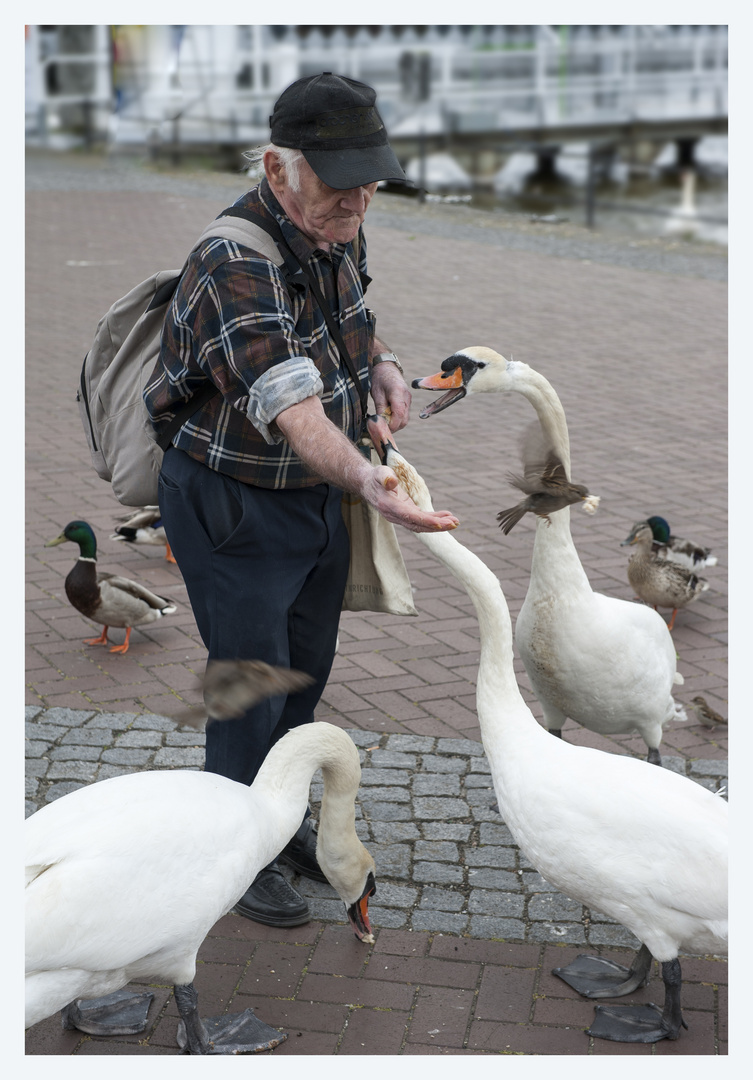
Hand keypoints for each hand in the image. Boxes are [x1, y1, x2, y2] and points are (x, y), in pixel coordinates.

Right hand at [361, 416, 458, 533]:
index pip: (410, 516)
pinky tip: (447, 517)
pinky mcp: (407, 514)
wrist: (369, 485)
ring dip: (439, 525)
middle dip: (437, 526)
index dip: (425, 521)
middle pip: (418, 525)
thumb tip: (391, 482)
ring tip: (455, 522)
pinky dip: (434, 519)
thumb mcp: (379, 473)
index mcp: (389, 506)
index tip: (439, 524)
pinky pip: (422, 519)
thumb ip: (385, 477)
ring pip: (421, 525)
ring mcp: (401, 517)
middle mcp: (395, 515)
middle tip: (454, 524)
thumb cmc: (376, 477)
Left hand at [370, 361, 410, 431]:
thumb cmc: (380, 379)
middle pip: (404, 420)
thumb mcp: (376, 393)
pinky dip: (397, 420)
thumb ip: (380, 409)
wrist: (387, 368)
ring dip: (395, 424)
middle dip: (393, 427)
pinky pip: (404, 416)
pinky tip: (388, 418)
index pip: (399, 414)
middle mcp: (406, 397)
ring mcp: (409, 400)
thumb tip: (380, 424)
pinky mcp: (408, 402)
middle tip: (381, 428)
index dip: (391, 424)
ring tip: (384, 423)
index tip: (382, 429)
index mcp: (398, 392)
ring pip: (405, 419)